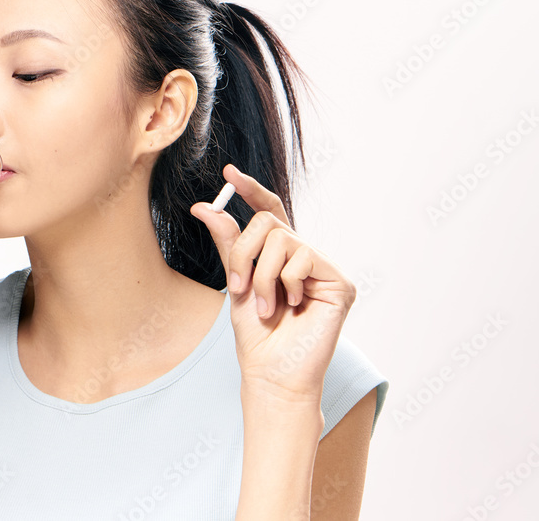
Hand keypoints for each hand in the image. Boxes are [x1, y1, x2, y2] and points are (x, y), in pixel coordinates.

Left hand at [190, 164, 356, 402]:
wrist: (271, 372)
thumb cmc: (256, 335)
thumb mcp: (236, 282)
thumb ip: (228, 243)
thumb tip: (206, 207)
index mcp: (279, 255)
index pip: (269, 211)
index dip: (251, 190)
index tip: (230, 173)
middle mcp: (303, 256)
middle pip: (268, 223)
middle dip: (244, 253)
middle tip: (240, 287)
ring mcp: (322, 268)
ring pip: (282, 240)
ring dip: (262, 276)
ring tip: (267, 306)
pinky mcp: (339, 282)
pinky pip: (304, 258)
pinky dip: (287, 283)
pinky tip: (293, 306)